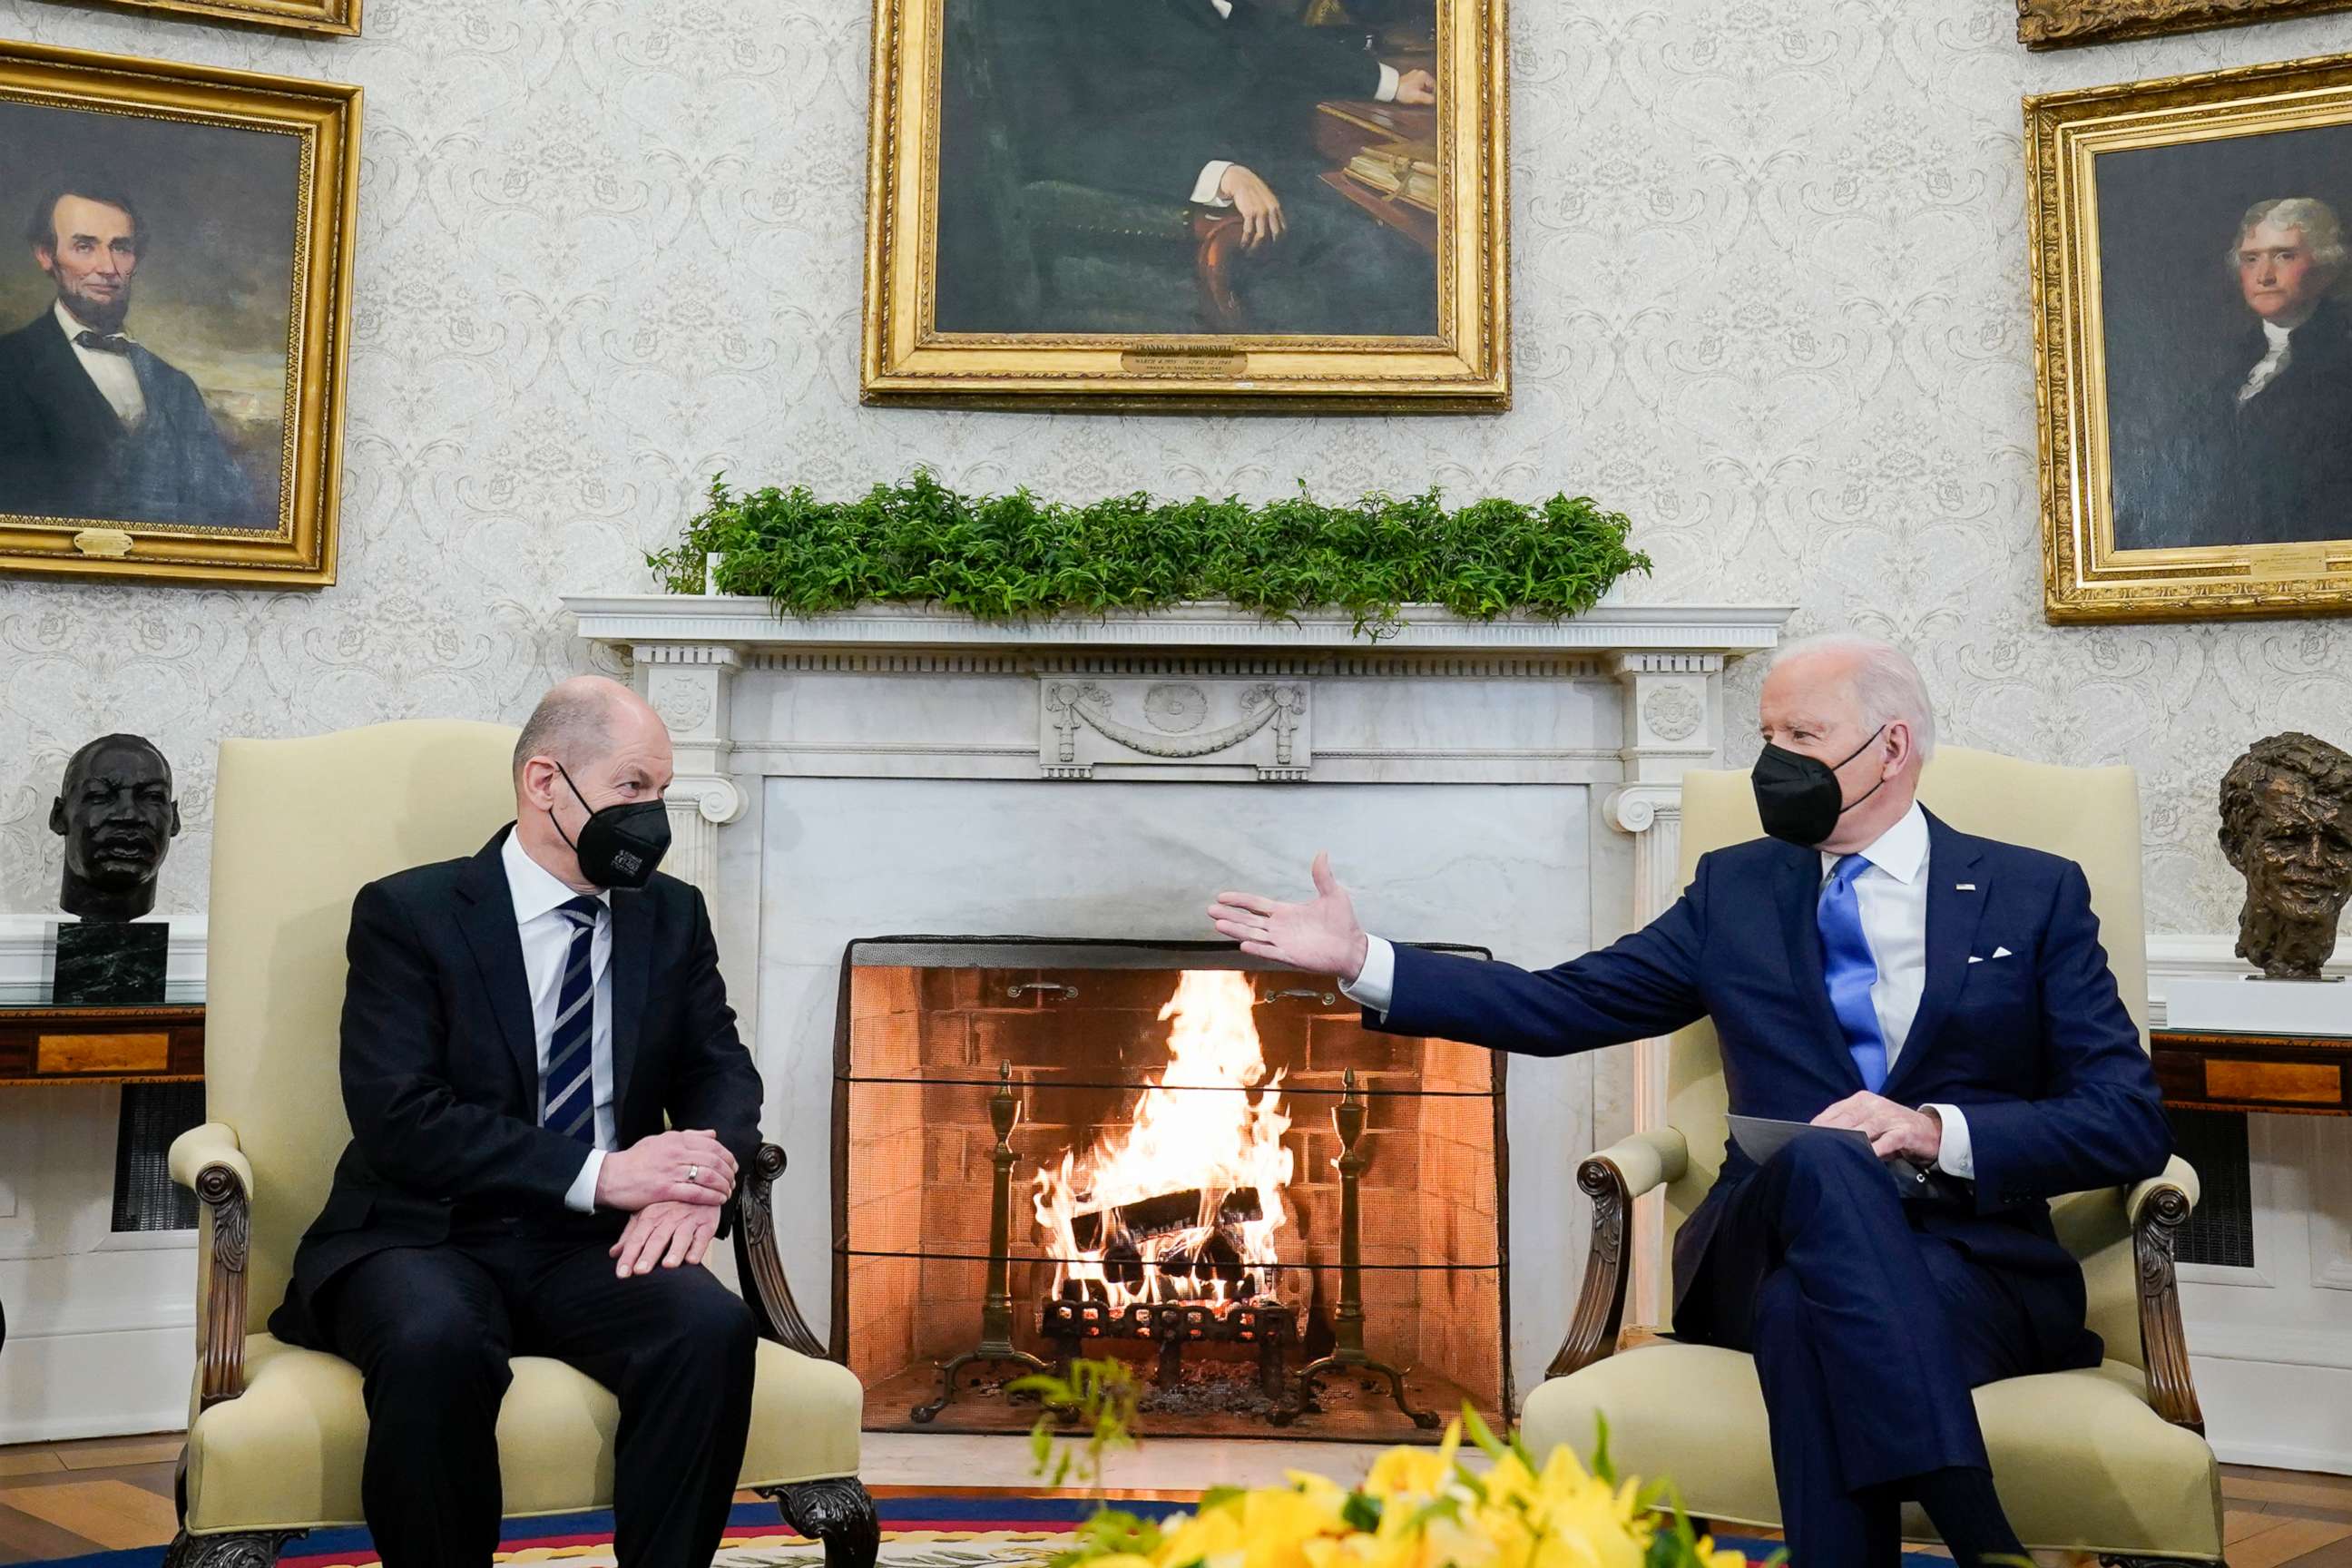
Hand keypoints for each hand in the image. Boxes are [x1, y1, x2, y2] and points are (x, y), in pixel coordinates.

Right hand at [593, 1129, 737, 1212]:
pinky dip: (711, 1197)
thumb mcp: (660, 1140)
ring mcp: (671, 1172)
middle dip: (729, 1173)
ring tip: (727, 1192)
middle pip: (714, 1161)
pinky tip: (718, 1200)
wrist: (611, 1176)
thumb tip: (712, 1134)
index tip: (733, 1166)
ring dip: (723, 1186)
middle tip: (733, 1181)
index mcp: (676, 1140)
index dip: (728, 1157)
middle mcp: (676, 1153)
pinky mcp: (665, 1190)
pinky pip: (696, 1193)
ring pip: (708, 1177)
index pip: (712, 1146)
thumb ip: (688, 1136)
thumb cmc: (635, 1159)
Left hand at [609, 1200, 721, 1276]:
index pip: (637, 1238)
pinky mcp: (707, 1224)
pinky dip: (698, 1248)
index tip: (622, 1273)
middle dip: (649, 1255)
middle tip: (640, 1271)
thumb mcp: (647, 1214)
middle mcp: (669, 1217)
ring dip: (675, 1251)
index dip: (629, 1255)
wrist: (700, 1183)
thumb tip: (613, 1253)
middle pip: (658, 1238)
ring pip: (681, 1237)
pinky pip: (703, 1237)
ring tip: (668, 1265)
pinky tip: (692, 1260)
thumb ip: (631, 1235)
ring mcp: (689, 1220)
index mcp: (651, 1215)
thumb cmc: (670, 1204)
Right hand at [1207, 851, 1369, 982]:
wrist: (1353, 947)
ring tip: (1218, 924)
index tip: (1221, 897)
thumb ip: (1323, 876)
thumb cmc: (1343, 923)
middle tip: (1210, 910)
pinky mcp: (1291, 957)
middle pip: (1249, 921)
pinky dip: (1257, 949)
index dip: (1239, 901)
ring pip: (1254, 936)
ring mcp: (1283, 943)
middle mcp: (1280, 928)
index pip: (1256, 905)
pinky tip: (1243, 944)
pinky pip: (1270, 952)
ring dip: (1237, 930)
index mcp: (1285, 913)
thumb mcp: (1333, 894)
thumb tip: (1322, 852)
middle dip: (1230, 915)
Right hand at [1217, 164, 1285, 249]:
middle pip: (1275, 235)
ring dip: (1255, 247)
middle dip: (1269, 248)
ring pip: (1261, 236)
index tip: (1272, 249)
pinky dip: (1245, 240)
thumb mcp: (1266, 198)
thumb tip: (1272, 224)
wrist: (1240, 179)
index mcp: (1276, 207)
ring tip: (1249, 253)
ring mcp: (1260, 211)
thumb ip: (1271, 209)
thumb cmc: (1252, 190)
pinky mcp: (1249, 212)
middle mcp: (1271, 210)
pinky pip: (1249, 231)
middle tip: (1261, 255)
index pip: (1283, 229)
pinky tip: (1242, 245)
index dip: (1279, 241)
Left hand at [1394, 68, 1434, 105]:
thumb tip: (1435, 99)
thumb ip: (1429, 98)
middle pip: (1429, 84)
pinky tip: (1414, 94)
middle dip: (1428, 92)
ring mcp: (1414, 75)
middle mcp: (1420, 73)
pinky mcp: (1409, 78)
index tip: (1434, 99)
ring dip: (1423, 91)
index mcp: (1424, 75)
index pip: (1434, 85)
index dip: (1435, 93)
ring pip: (1423, 85)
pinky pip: (1417, 84)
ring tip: (1419, 98)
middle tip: (1426, 100)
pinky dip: (1418, 90)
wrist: (1391, 88)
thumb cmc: (1403, 91)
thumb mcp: (1418, 96)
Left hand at [1812, 1093, 1941, 1164]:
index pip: (1834, 1111)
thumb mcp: (1868, 1123)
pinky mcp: (1905, 1131)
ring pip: (1865, 1128)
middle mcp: (1874, 1104)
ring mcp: (1890, 1116)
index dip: (1819, 1124)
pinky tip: (1867, 1156)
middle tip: (1816, 1147)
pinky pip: (1888, 1140)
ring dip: (1850, 1140)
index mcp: (1861, 1100)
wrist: (1930, 1132)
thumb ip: (1848, 1127)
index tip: (1804, 1137)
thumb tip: (1820, 1140)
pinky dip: (1877, 1148)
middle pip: (1847, 1119)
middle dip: (1830, 1133)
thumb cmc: (1892, 1129)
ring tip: (1835, 1152)